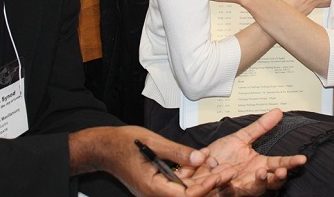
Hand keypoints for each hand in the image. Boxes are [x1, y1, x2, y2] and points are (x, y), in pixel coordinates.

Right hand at [69, 126, 237, 196]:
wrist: (105, 147)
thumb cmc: (123, 143)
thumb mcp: (153, 142)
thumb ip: (178, 152)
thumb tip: (200, 159)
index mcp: (152, 187)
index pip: (185, 196)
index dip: (204, 187)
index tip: (219, 175)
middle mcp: (155, 193)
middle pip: (189, 196)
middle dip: (210, 184)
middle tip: (228, 172)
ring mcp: (156, 191)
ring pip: (186, 191)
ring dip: (203, 179)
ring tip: (220, 167)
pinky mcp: (158, 185)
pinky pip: (179, 184)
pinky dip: (191, 174)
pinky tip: (203, 160)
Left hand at [199, 108, 306, 195]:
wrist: (198, 167)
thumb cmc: (220, 156)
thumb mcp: (241, 138)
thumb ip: (260, 127)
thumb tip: (278, 112)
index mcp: (259, 165)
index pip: (279, 164)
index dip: (291, 162)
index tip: (302, 158)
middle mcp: (253, 178)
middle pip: (272, 181)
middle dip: (278, 178)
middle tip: (282, 171)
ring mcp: (241, 185)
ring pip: (256, 188)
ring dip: (260, 182)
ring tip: (261, 172)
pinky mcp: (227, 191)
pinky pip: (231, 189)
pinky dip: (231, 182)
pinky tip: (230, 173)